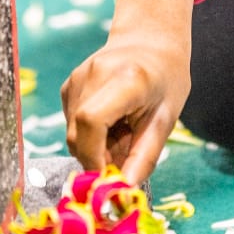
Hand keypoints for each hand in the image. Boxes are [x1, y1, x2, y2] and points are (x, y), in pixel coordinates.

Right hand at [62, 0, 195, 182]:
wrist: (150, 40)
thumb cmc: (166, 80)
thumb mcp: (166, 120)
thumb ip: (144, 158)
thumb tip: (123, 192)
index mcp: (126, 79)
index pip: (91, 121)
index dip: (94, 157)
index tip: (110, 177)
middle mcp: (93, 75)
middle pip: (77, 134)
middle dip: (96, 159)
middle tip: (125, 155)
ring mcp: (76, 78)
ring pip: (72, 133)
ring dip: (93, 147)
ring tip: (122, 133)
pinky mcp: (68, 85)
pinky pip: (71, 124)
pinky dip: (88, 135)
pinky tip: (110, 122)